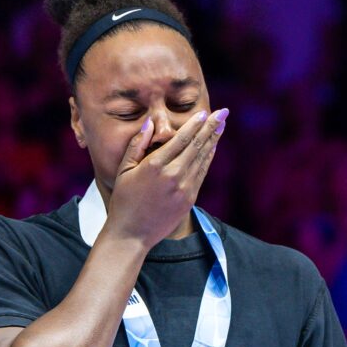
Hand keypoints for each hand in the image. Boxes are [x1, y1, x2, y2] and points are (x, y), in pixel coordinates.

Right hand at [105, 109, 227, 246]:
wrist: (131, 234)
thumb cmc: (124, 201)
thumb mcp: (124, 170)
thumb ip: (137, 145)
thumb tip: (150, 124)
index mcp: (154, 166)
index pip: (180, 139)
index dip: (195, 124)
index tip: (205, 113)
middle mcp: (172, 175)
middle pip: (197, 145)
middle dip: (211, 127)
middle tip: (223, 112)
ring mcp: (184, 188)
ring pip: (202, 159)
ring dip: (213, 140)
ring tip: (222, 126)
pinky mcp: (189, 199)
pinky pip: (202, 173)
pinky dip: (208, 158)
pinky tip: (213, 147)